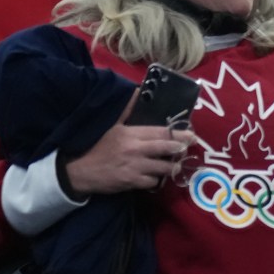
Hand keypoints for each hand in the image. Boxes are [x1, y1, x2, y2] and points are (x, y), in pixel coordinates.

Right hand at [63, 91, 195, 195]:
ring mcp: (135, 166)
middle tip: (188, 148)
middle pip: (166, 147)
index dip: (179, 133)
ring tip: (176, 165)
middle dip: (181, 148)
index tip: (191, 134)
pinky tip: (157, 177)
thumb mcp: (113, 126)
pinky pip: (153, 182)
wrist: (82, 171)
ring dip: (172, 167)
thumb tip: (137, 91)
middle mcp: (136, 149)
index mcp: (132, 133)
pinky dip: (157, 180)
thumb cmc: (100, 147)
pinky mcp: (132, 182)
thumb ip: (128, 110)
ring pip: (163, 167)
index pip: (161, 131)